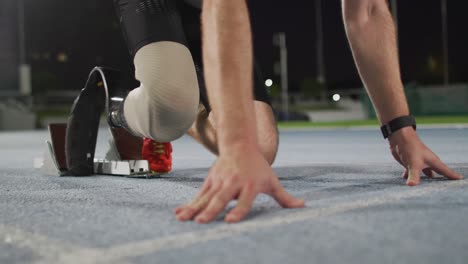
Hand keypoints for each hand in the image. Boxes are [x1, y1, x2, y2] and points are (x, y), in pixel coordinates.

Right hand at [174, 146, 304, 222]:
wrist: (240, 145)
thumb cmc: (258, 167)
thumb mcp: (272, 180)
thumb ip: (284, 197)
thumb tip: (303, 206)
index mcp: (250, 185)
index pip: (245, 200)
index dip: (238, 210)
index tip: (231, 221)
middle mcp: (234, 183)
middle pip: (222, 198)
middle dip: (212, 210)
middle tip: (203, 222)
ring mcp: (220, 181)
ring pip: (206, 197)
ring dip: (194, 208)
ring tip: (184, 220)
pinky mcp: (210, 181)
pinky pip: (199, 195)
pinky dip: (189, 204)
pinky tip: (179, 214)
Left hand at [389, 127, 462, 185]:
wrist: (399, 137)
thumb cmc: (410, 147)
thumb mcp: (413, 163)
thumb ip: (414, 175)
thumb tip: (412, 185)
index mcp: (433, 162)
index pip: (446, 171)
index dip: (453, 175)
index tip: (461, 179)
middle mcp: (427, 163)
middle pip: (437, 173)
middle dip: (440, 180)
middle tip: (444, 188)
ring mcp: (418, 163)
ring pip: (424, 173)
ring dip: (425, 180)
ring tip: (427, 188)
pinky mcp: (409, 163)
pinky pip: (412, 172)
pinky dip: (411, 177)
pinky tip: (409, 183)